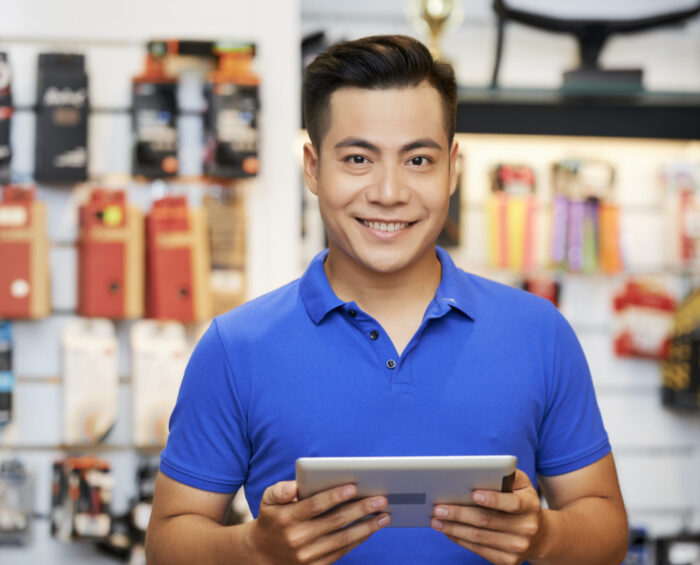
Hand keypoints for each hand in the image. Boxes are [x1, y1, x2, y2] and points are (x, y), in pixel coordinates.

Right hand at [245, 480, 390, 563]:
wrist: (263, 554)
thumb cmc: (272, 518)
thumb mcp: (268, 499)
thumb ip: (280, 490)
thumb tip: (294, 488)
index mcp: (287, 519)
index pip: (315, 505)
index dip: (334, 496)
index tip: (354, 486)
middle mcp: (298, 539)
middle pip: (335, 522)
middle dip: (360, 509)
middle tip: (380, 499)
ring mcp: (308, 556)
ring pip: (343, 539)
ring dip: (367, 527)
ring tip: (384, 515)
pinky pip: (342, 552)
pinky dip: (359, 539)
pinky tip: (371, 528)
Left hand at [431, 470, 545, 564]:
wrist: (540, 535)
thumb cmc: (521, 500)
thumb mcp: (521, 484)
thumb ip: (506, 474)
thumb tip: (480, 470)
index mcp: (530, 505)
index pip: (512, 503)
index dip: (493, 499)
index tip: (473, 494)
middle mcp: (527, 528)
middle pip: (487, 521)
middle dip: (459, 514)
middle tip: (438, 507)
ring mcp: (518, 548)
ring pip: (479, 537)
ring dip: (453, 528)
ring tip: (435, 519)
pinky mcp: (507, 561)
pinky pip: (478, 550)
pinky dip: (459, 539)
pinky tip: (447, 530)